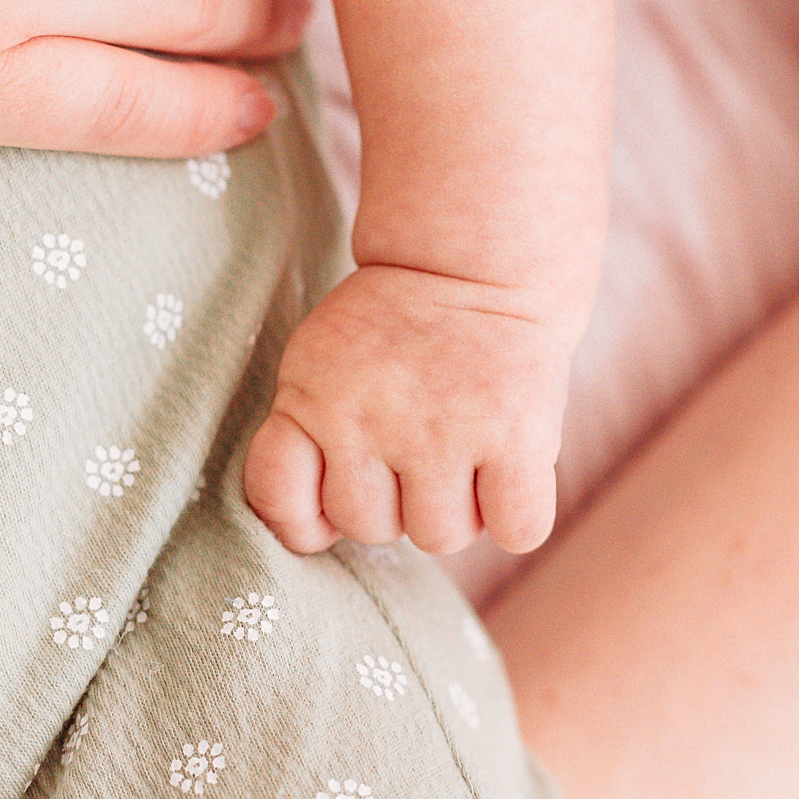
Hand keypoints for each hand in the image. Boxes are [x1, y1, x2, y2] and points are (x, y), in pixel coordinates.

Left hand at [245, 265, 569, 555]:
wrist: (473, 261)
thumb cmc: (393, 331)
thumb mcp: (321, 363)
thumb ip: (304, 438)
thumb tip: (318, 536)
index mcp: (312, 398)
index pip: (281, 500)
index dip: (307, 514)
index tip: (339, 481)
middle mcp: (373, 417)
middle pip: (370, 529)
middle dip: (395, 503)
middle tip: (418, 447)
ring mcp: (446, 430)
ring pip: (439, 538)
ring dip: (455, 511)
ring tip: (465, 455)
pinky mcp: (517, 437)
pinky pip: (516, 531)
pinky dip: (514, 518)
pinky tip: (508, 474)